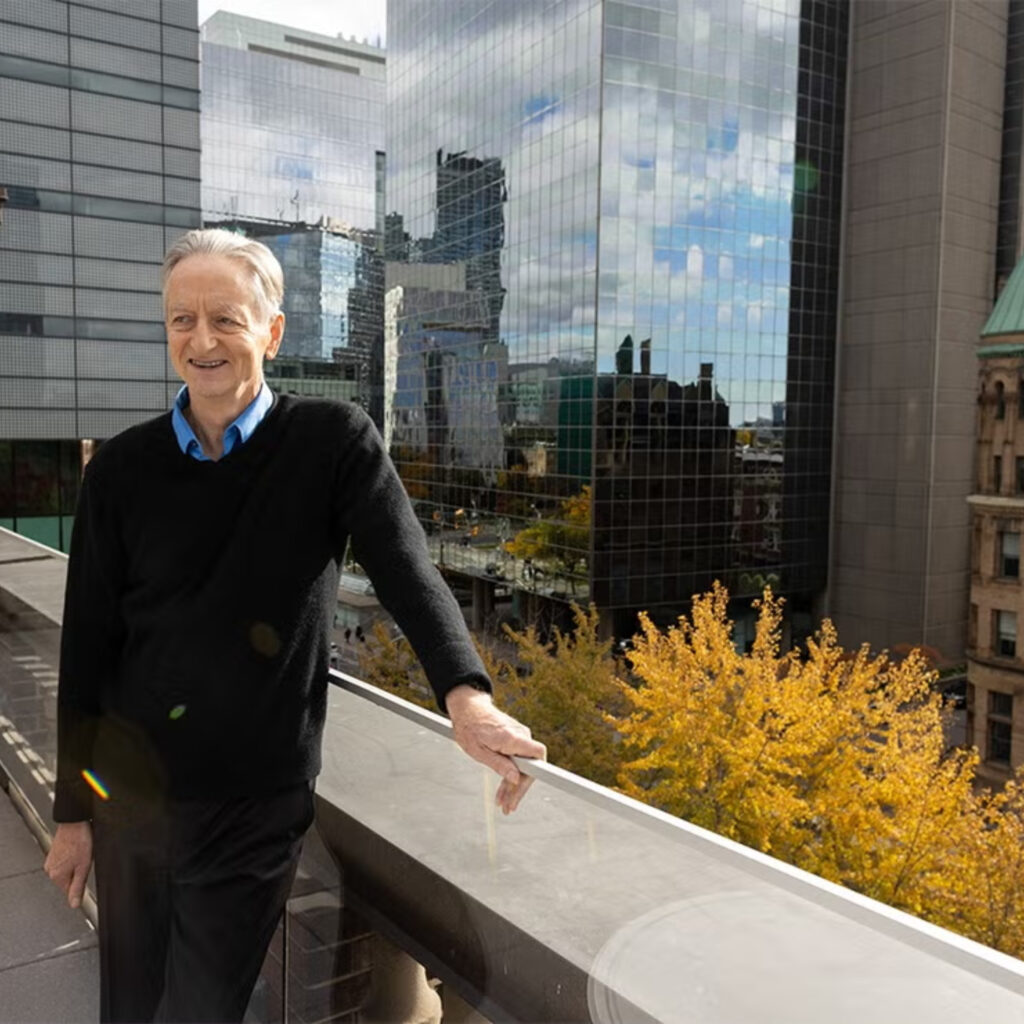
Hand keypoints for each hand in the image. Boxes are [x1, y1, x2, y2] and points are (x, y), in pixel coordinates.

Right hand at [44, 821, 92, 909]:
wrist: (74, 821)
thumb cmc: (80, 841)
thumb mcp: (83, 867)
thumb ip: (78, 887)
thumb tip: (74, 905)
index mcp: (56, 876)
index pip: (69, 891)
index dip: (80, 884)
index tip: (86, 874)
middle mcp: (50, 869)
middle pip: (68, 880)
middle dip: (78, 873)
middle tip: (85, 859)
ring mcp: (51, 860)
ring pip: (67, 870)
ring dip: (76, 864)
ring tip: (82, 851)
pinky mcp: (54, 852)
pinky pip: (65, 860)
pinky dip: (72, 857)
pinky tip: (78, 848)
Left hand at [446, 685, 545, 814]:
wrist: (468, 708)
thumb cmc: (470, 727)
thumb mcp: (480, 752)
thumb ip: (500, 765)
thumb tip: (516, 779)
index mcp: (512, 738)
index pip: (537, 754)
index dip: (538, 773)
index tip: (530, 788)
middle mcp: (520, 735)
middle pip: (529, 766)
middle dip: (519, 789)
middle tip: (508, 806)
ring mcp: (518, 736)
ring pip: (522, 766)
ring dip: (512, 786)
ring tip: (502, 802)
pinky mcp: (515, 739)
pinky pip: (517, 760)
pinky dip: (510, 774)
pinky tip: (503, 790)